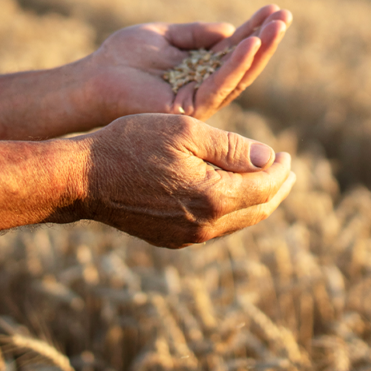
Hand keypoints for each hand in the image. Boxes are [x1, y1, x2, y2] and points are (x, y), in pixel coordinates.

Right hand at [58, 114, 295, 247]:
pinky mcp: (171, 239)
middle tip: (287, 170)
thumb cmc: (132, 144)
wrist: (84, 178)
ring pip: (237, 222)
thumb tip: (270, 159)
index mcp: (214, 197)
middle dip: (276, 189)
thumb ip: (232, 147)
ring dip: (256, 201)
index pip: (265, 187)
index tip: (287, 154)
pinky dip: (231, 210)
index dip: (281, 169)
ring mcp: (187, 237)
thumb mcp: (186, 132)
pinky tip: (228, 194)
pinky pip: (214, 228)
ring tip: (264, 181)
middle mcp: (205, 225)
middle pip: (257, 210)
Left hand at [86, 5, 291, 121]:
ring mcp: (199, 100)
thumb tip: (230, 29)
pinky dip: (236, 64)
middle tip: (286, 16)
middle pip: (244, 64)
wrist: (93, 78)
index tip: (274, 9)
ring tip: (277, 26)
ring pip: (238, 76)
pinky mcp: (189, 108)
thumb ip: (196, 33)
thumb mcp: (164, 35)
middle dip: (266, 40)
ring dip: (259, 50)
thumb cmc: (123, 57)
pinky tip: (250, 44)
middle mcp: (204, 87)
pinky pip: (219, 85)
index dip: (255, 29)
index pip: (234, 49)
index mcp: (200, 70)